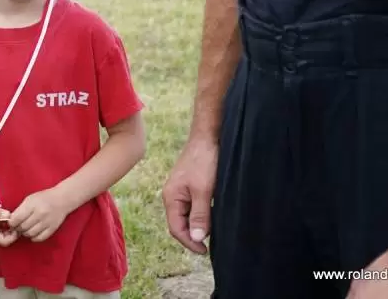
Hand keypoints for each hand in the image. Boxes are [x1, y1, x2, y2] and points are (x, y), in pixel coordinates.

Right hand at [0, 202, 19, 246]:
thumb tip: (9, 215)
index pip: (5, 242)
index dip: (13, 235)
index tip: (17, 225)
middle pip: (7, 240)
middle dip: (14, 232)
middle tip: (19, 222)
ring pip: (7, 236)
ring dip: (12, 229)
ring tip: (15, 220)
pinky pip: (4, 231)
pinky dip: (9, 226)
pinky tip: (10, 218)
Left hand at [9, 189, 69, 241]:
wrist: (62, 199)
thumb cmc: (44, 197)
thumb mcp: (30, 199)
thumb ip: (20, 209)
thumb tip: (11, 221)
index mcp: (33, 204)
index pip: (17, 218)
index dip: (12, 223)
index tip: (11, 223)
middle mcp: (40, 214)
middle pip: (23, 227)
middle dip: (18, 228)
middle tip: (18, 226)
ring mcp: (47, 222)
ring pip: (30, 234)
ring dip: (25, 233)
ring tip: (26, 229)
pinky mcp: (52, 229)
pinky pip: (39, 238)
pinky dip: (34, 237)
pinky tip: (33, 232)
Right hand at [162, 137, 217, 254]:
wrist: (208, 136)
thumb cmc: (204, 160)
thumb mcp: (204, 190)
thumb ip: (200, 215)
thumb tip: (197, 238)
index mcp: (171, 197)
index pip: (176, 229)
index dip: (190, 242)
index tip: (206, 250)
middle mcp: (173, 195)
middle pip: (181, 224)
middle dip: (195, 235)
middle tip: (211, 243)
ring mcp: (182, 190)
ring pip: (189, 215)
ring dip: (200, 224)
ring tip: (215, 229)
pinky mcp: (191, 185)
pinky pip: (194, 206)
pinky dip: (204, 213)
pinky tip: (215, 213)